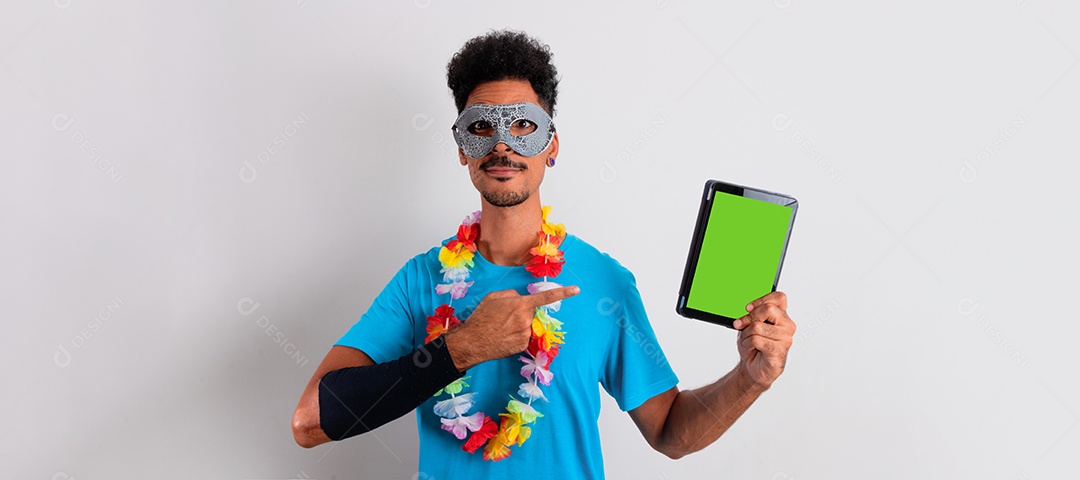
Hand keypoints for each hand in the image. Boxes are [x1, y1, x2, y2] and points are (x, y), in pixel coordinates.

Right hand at [444, 285, 579, 370]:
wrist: (472, 342)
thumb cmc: (481, 317)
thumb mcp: (493, 297)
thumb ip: (511, 295)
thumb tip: (520, 299)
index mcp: (521, 304)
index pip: (546, 297)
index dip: (562, 292)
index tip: (576, 290)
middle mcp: (526, 319)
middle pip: (530, 313)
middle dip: (521, 313)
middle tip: (503, 317)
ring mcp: (525, 334)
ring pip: (527, 325)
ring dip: (518, 325)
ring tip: (500, 328)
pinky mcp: (522, 346)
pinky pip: (523, 337)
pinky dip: (515, 336)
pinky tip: (503, 337)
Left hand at [732, 291, 795, 389]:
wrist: (753, 367)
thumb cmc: (754, 346)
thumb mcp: (749, 326)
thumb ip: (751, 316)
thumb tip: (748, 312)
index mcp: (782, 317)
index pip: (779, 298)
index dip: (761, 300)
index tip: (748, 308)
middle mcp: (787, 326)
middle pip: (768, 309)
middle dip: (750, 317)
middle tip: (743, 326)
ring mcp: (786, 339)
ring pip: (758, 326)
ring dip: (747, 334)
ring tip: (749, 341)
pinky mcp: (780, 351)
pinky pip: (757, 340)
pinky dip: (748, 343)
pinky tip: (752, 348)